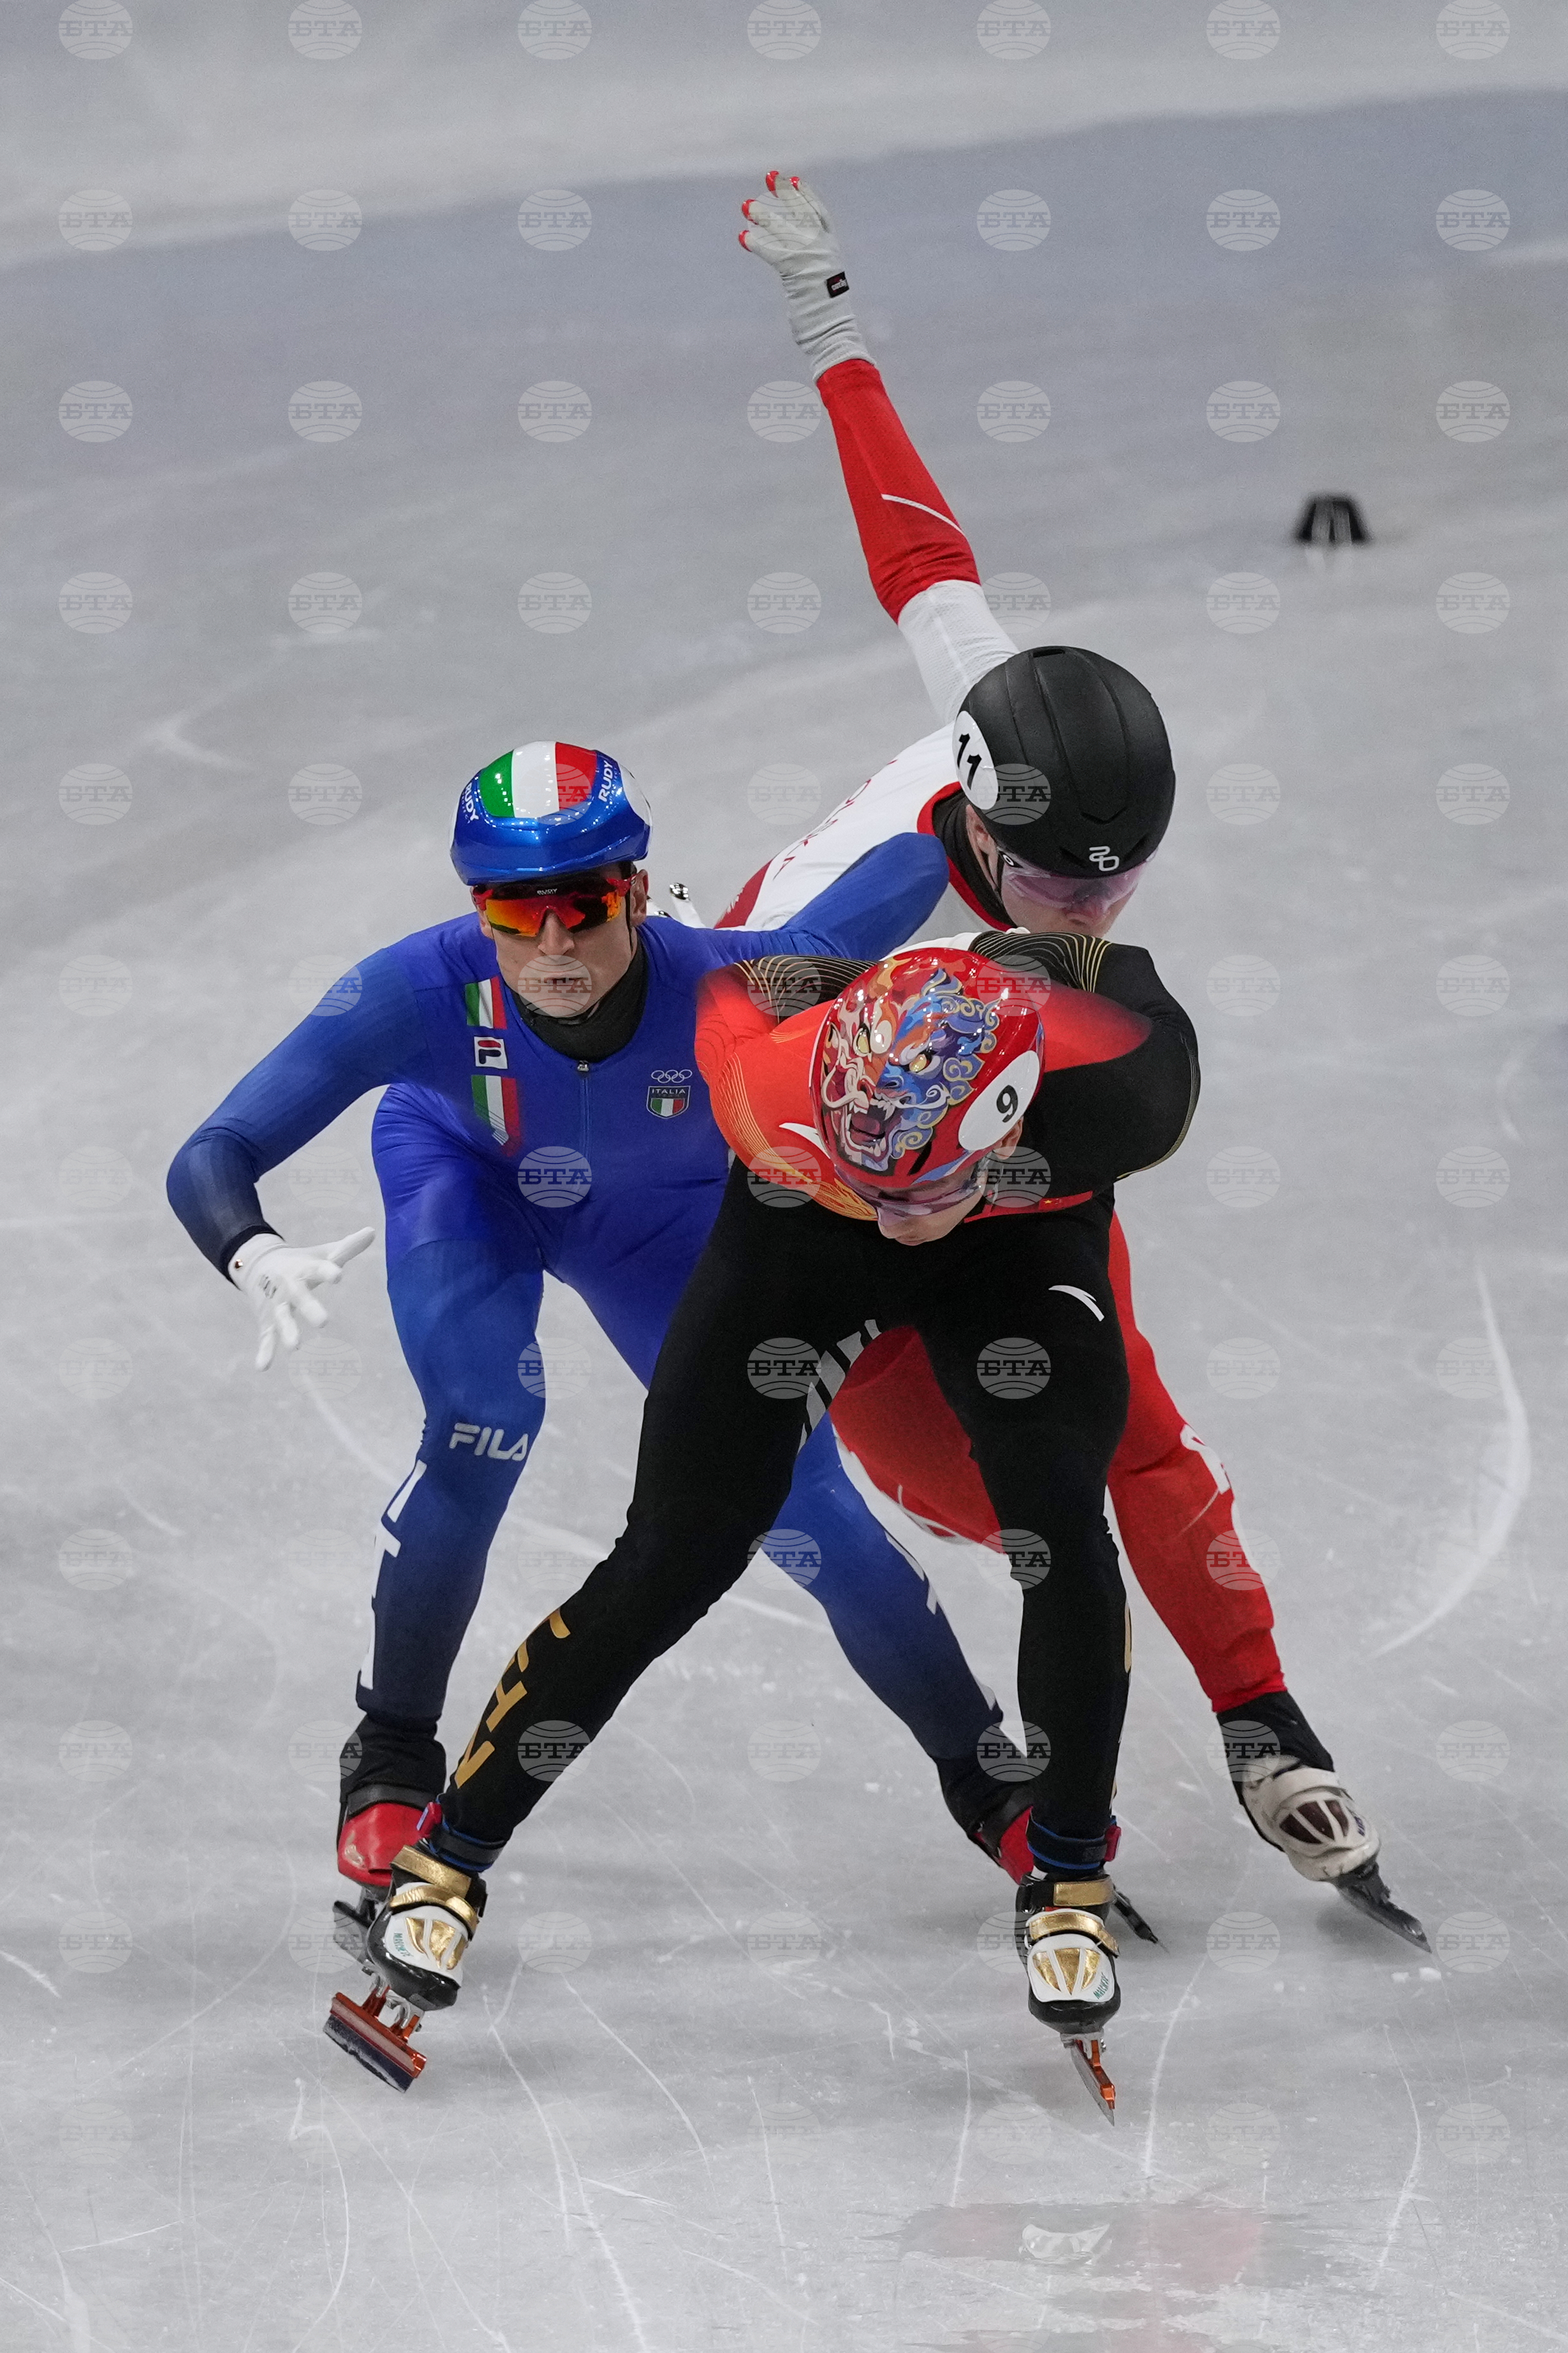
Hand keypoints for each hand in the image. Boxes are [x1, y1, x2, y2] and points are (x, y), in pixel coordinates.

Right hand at [229, 1227, 374, 1370]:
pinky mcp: (266, 1320)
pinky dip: (264, 1352)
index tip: (338, 1275)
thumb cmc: (300, 1261)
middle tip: (324, 1322)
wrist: (256, 1263)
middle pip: (299, 1297)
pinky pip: (265, 1337)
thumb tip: (372, 1231)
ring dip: (287, 1332)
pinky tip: (262, 1367)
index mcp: (303, 1268)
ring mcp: (276, 1305)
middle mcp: (289, 1287)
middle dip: (310, 1308)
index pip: (317, 1268)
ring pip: (281, 1319)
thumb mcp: (322, 1254)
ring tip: (295, 1347)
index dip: (327, 1271)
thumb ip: (347, 1247)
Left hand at [739, 170, 869, 378]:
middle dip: (784, 193)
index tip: (792, 179)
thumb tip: (794, 265)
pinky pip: (771, 252)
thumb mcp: (821, 284)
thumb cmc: (826, 317)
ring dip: (762, 215)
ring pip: (782, 229)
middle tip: (769, 175)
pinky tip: (742, 237)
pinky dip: (756, 243)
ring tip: (745, 205)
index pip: (819, 213)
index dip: (805, 195)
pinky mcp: (795, 271)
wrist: (832, 332)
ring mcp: (809, 258)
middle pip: (801, 212)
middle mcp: (822, 248)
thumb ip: (810, 267)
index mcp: (831, 249)